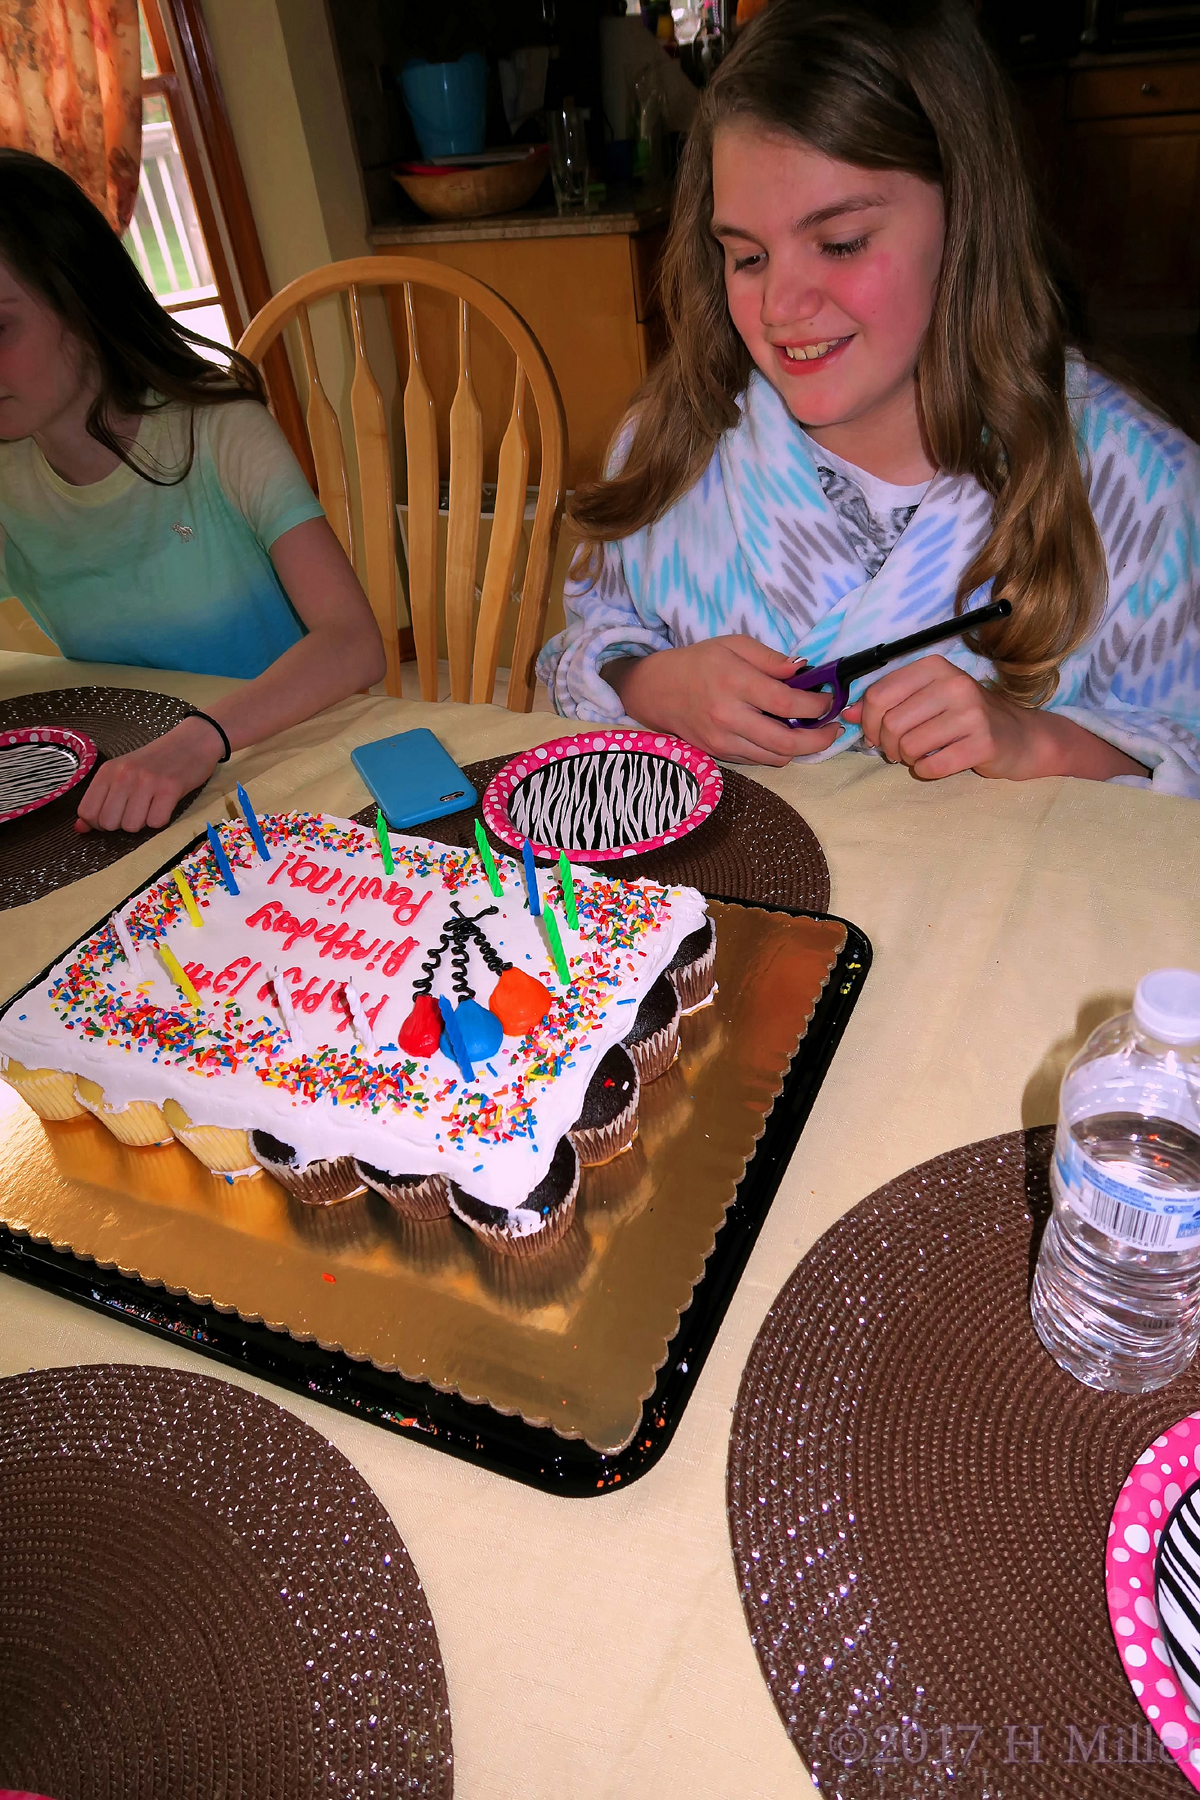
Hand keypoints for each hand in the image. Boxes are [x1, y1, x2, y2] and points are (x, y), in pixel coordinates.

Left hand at [74, 717, 222, 832]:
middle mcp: (124, 775)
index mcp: (108, 771)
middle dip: (121, 824)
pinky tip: (165, 804)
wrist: (192, 742)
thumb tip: (80, 828)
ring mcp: (147, 782)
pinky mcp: (170, 789)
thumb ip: (101, 799)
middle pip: (108, 823)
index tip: (114, 814)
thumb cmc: (156, 761)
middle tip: (136, 810)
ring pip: (131, 826)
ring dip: (143, 822)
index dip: (98, 823)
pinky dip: (161, 819)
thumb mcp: (123, 773)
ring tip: (152, 805)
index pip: (87, 812)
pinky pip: (156, 823)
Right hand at [604, 636, 841, 765]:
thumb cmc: (697, 662)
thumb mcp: (733, 644)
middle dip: (820, 739)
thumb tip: (805, 670)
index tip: (829, 700)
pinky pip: (759, 760)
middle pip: (787, 742)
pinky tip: (784, 735)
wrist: (655, 690)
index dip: (817, 705)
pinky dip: (778, 751)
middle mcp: (729, 717)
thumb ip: (770, 658)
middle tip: (834, 728)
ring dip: (801, 748)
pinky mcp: (719, 754)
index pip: (787, 703)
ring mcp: (723, 741)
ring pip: (776, 757)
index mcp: (735, 683)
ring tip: (811, 731)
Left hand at [842, 655, 1148, 781]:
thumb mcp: (927, 700)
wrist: (1021, 736)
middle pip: (891, 724)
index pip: (879, 695)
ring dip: (909, 759)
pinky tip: (940, 763)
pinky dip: (928, 771)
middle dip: (888, 746)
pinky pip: (932, 766)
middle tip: (901, 751)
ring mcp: (972, 713)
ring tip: (925, 753)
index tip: (875, 736)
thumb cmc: (965, 718)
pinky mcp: (983, 743)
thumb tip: (848, 712)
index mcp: (935, 667)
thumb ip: (887, 703)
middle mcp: (953, 684)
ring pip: (909, 746)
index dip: (868, 723)